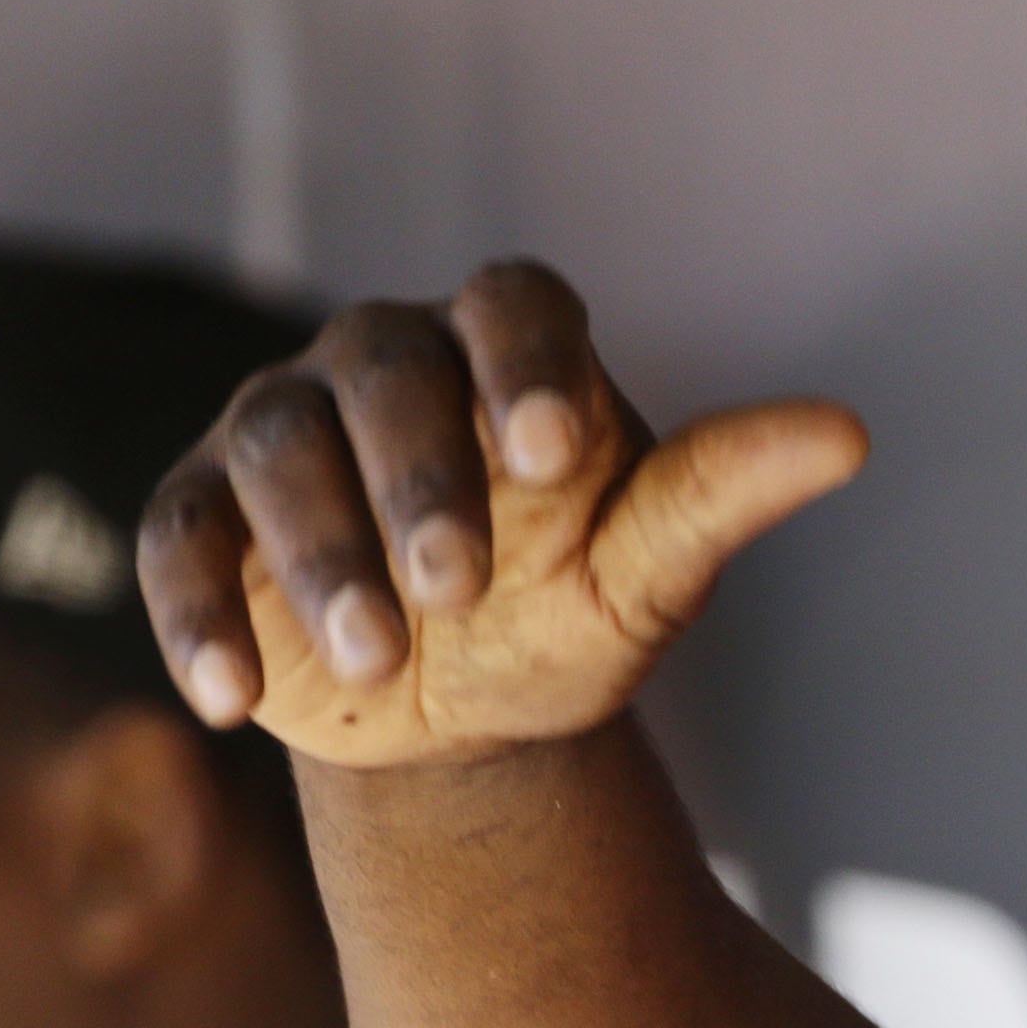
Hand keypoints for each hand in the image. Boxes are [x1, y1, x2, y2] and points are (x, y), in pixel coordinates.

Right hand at [137, 261, 867, 769]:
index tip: (555, 452)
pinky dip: (195, 617)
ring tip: (379, 661)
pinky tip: (231, 700)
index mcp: (507, 351)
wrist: (463, 722)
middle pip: (382, 374)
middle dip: (417, 480)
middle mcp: (385, 362)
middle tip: (458, 592)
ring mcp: (281, 428)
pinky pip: (179, 541)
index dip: (527, 361)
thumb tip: (848, 434)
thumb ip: (724, 496)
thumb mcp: (650, 572)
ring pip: (276, 449)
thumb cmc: (567, 619)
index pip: (514, 304)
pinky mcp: (203, 514)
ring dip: (319, 556)